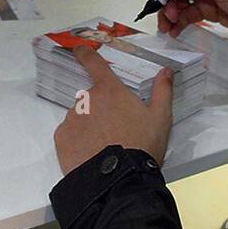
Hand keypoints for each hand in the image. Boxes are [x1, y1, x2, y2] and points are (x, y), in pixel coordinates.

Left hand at [53, 43, 173, 175]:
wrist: (119, 179)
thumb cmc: (141, 146)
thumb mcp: (160, 117)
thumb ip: (163, 90)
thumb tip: (165, 71)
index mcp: (110, 90)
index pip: (94, 64)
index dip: (85, 54)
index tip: (79, 49)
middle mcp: (87, 99)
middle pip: (90, 99)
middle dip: (99, 110)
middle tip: (114, 131)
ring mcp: (72, 118)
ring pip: (80, 117)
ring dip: (88, 126)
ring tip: (104, 146)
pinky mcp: (62, 137)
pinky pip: (69, 135)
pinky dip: (77, 141)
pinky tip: (90, 153)